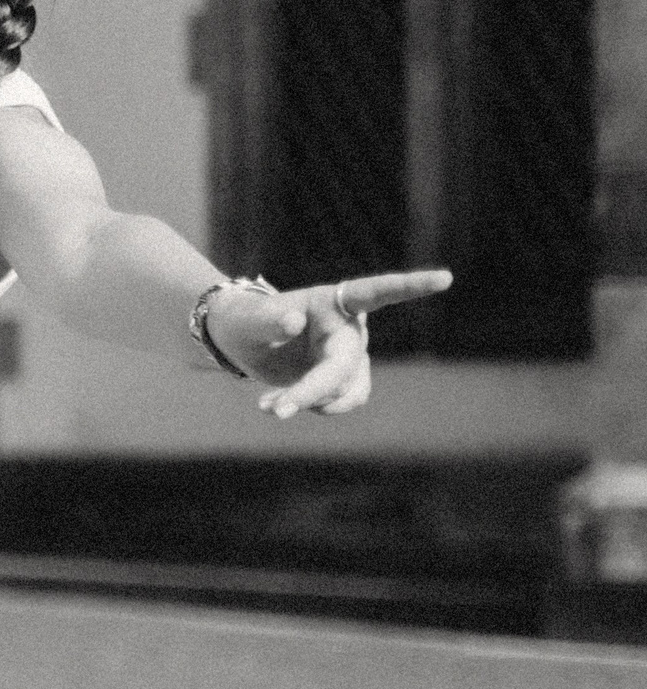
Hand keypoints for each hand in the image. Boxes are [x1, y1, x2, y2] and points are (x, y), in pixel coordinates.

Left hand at [205, 269, 452, 417]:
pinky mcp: (343, 378)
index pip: (376, 292)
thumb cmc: (246, 321)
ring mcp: (351, 355)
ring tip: (271, 406)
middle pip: (346, 365)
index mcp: (333, 301)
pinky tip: (277, 404)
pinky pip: (339, 401)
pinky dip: (312, 407)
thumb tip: (293, 320)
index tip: (446, 279)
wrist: (242, 341)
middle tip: (277, 410)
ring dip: (312, 402)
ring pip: (347, 391)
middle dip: (314, 390)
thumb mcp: (249, 320)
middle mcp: (350, 328)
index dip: (411, 286)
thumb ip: (269, 320)